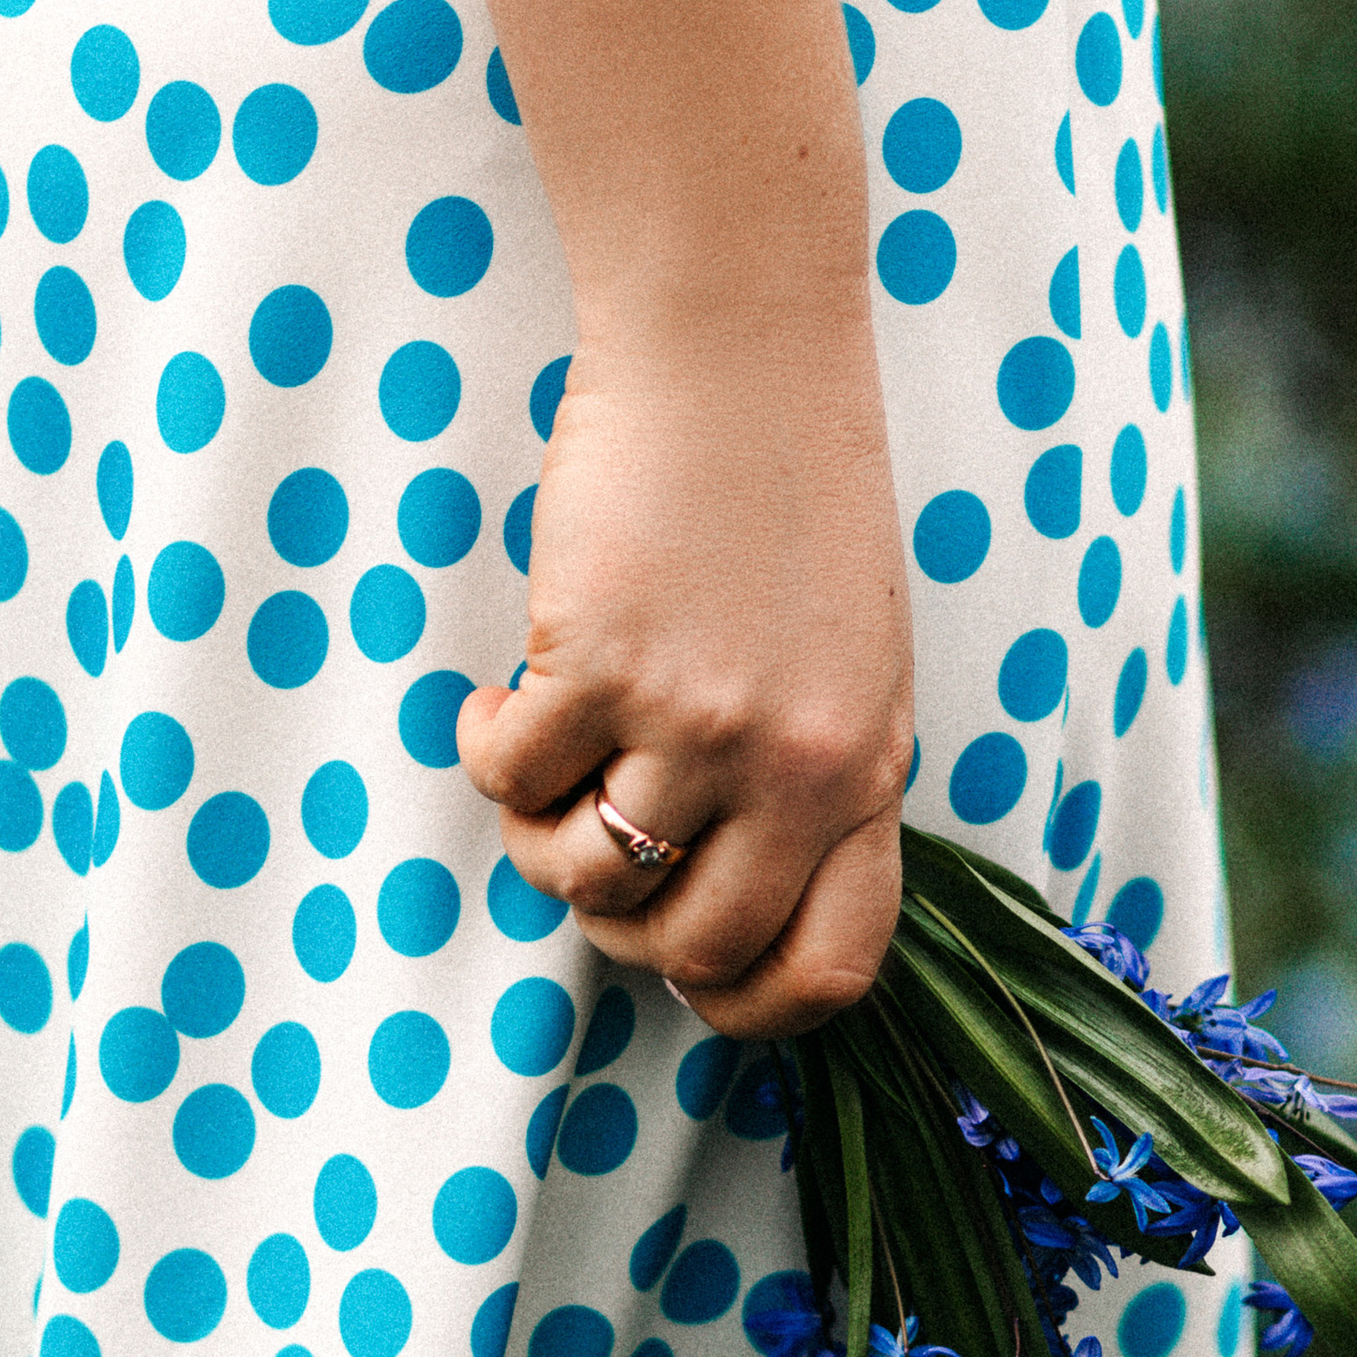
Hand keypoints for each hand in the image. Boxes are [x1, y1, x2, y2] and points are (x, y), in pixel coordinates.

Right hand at [458, 316, 913, 1040]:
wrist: (737, 349)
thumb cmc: (786, 491)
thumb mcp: (850, 655)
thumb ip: (813, 776)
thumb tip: (726, 897)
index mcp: (870, 766)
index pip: (835, 968)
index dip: (749, 1007)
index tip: (691, 974)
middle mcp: (799, 766)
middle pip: (689, 948)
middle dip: (622, 924)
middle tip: (592, 840)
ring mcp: (699, 722)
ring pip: (587, 878)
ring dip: (540, 837)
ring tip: (543, 759)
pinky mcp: (600, 665)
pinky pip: (511, 781)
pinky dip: (486, 749)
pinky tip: (500, 693)